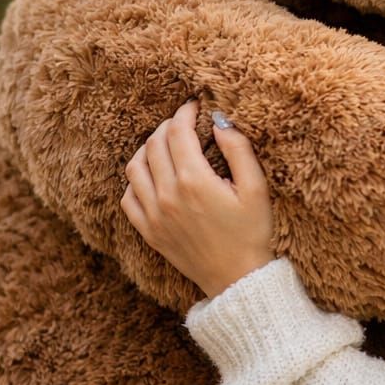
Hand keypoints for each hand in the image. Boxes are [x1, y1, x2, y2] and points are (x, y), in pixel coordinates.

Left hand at [121, 99, 275, 297]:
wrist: (238, 279)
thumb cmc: (252, 232)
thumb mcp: (257, 187)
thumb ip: (239, 149)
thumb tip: (220, 121)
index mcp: (194, 181)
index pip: (177, 132)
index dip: (185, 112)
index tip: (195, 105)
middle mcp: (167, 195)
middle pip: (154, 144)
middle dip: (168, 125)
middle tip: (184, 121)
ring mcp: (153, 215)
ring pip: (134, 167)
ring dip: (148, 148)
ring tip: (166, 143)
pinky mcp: (148, 231)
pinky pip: (127, 197)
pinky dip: (136, 179)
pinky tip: (154, 175)